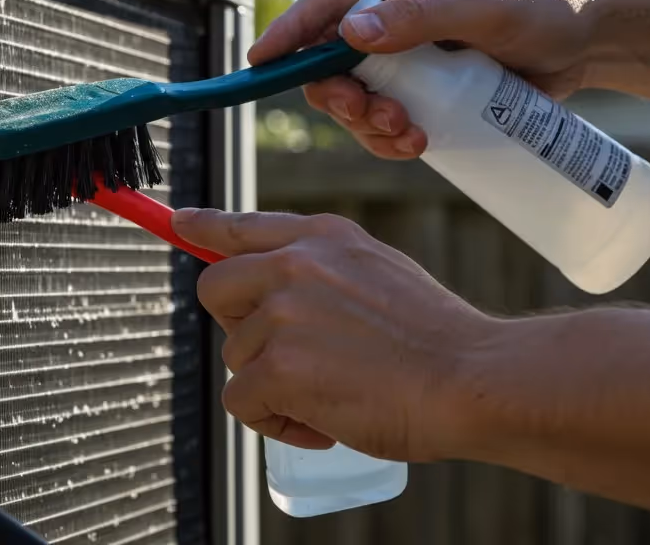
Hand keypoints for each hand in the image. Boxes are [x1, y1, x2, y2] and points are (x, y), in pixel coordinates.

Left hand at [170, 207, 499, 461]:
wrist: (471, 378)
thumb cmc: (434, 340)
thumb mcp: (377, 271)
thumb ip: (324, 270)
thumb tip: (276, 290)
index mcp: (321, 237)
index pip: (242, 225)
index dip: (204, 227)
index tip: (178, 222)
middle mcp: (294, 265)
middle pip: (216, 290)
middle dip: (240, 328)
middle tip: (288, 359)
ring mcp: (282, 315)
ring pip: (237, 357)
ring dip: (273, 386)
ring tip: (332, 396)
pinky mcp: (278, 367)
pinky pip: (242, 402)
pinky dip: (276, 423)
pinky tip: (323, 426)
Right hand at [253, 0, 601, 159]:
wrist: (592, 39)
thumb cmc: (545, 5)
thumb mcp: (485, 6)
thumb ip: (421, 15)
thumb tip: (352, 31)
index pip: (327, 1)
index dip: (290, 32)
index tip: (260, 62)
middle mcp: (395, 14)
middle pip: (333, 60)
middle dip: (342, 96)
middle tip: (373, 117)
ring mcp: (410, 55)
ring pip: (358, 96)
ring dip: (369, 124)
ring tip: (410, 137)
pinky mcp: (429, 89)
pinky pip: (387, 118)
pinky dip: (390, 138)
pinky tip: (418, 145)